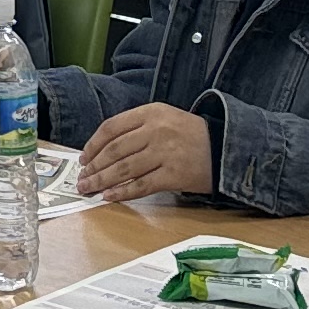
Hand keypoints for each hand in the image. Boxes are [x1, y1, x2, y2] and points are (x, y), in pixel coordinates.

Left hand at [75, 101, 215, 201]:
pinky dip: (122, 192)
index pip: (111, 128)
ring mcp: (165, 152)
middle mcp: (156, 130)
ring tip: (89, 189)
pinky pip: (141, 185)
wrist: (226, 148)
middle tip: (82, 178)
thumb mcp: (164, 118)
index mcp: (151, 112)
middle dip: (94, 166)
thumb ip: (137, 128)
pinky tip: (109, 196)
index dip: (93, 145)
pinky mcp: (174, 174)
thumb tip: (103, 150)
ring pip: (124, 168)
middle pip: (114, 150)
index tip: (84, 158)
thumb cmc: (191, 135)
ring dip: (102, 181)